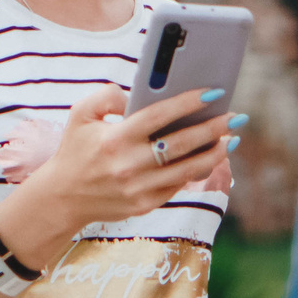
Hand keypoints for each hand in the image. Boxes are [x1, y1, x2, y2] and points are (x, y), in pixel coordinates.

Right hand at [0, 86, 234, 264]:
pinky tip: (210, 158)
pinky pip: (178, 185)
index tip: (213, 92)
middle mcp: (128, 165)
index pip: (159, 115)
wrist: (62, 198)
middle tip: (235, 117)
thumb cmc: (75, 150)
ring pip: (187, 169)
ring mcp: (138, 188)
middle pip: (182, 144)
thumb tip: (138, 95)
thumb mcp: (80, 114)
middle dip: (213, 128)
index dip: (188, 102)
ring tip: (231, 139)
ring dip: (214, 153)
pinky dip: (197, 171)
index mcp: (114, 138)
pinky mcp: (144, 205)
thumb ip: (106, 96)